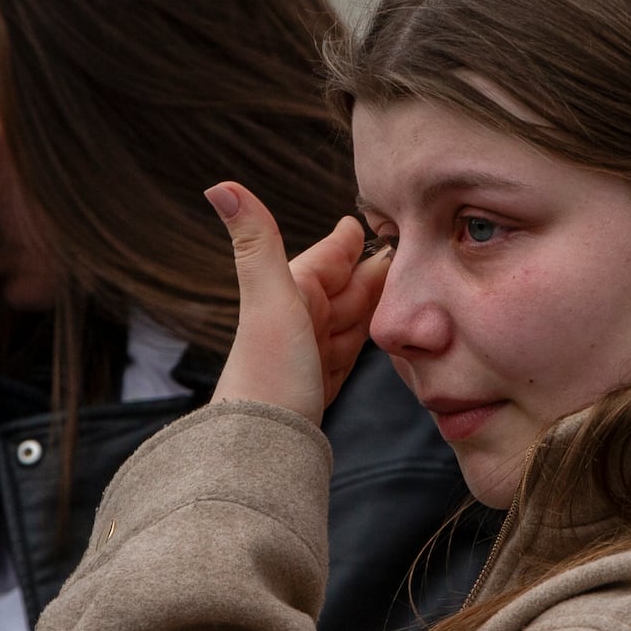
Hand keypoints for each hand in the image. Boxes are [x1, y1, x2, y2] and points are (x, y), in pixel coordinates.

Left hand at [205, 181, 386, 424]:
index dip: (350, 239)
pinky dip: (367, 337)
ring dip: (376, 302)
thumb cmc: (268, 373)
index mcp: (290, 292)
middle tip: (412, 252)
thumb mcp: (269, 299)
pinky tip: (382, 335)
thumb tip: (219, 185)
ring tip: (408, 289)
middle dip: (373, 269)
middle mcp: (297, 318)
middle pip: (345, 286)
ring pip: (350, 317)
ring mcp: (309, 351)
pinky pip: (350, 350)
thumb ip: (256, 242)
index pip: (329, 256)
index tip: (371, 220)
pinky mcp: (321, 383)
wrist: (261, 446)